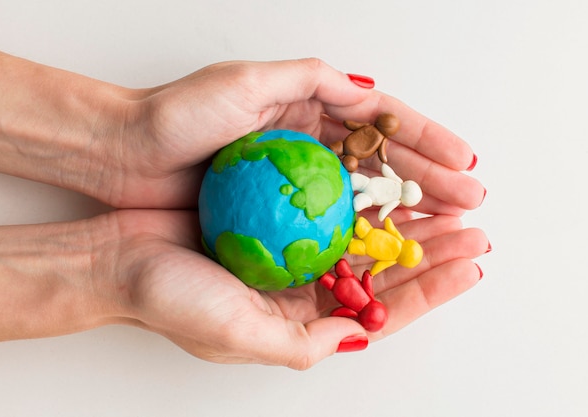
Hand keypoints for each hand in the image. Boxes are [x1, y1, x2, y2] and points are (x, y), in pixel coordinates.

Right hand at [109, 209, 487, 368]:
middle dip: (430, 254)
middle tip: (471, 231)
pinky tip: (384, 184)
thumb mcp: (238, 336)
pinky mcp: (272, 220)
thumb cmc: (171, 300)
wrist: (117, 258)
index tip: (467, 267)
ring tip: (443, 206)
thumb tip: (356, 334)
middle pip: (380, 273)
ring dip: (403, 223)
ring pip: (360, 239)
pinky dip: (358, 198)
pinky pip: (325, 207)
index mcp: (299, 323)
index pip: (378, 311)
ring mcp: (286, 253)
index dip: (428, 291)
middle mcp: (298, 290)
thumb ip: (300, 344)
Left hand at [111, 59, 483, 211]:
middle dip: (429, 181)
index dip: (426, 142)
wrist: (126, 155)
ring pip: (362, 197)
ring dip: (405, 212)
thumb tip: (367, 92)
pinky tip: (390, 246)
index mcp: (306, 109)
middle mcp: (306, 145)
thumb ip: (309, 80)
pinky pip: (329, 225)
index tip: (464, 163)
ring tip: (445, 227)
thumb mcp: (245, 82)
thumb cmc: (177, 116)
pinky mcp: (276, 214)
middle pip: (381, 164)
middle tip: (469, 202)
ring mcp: (293, 182)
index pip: (379, 124)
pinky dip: (360, 235)